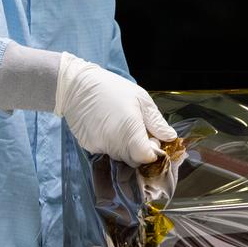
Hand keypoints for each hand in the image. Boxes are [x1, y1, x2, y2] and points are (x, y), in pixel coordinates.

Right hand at [56, 54, 176, 164]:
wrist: (77, 86)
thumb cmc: (112, 89)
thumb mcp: (141, 99)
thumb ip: (156, 122)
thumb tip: (170, 137)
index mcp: (130, 131)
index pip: (145, 158)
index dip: (152, 152)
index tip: (151, 139)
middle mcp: (114, 143)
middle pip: (133, 160)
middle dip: (140, 150)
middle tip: (138, 130)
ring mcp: (100, 146)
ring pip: (120, 157)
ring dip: (125, 147)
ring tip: (121, 124)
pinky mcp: (89, 146)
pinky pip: (106, 151)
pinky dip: (110, 143)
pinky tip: (106, 126)